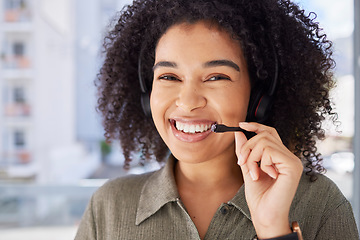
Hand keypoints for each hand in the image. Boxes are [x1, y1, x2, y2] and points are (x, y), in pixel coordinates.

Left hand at [234, 122, 302, 238]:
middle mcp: (289, 157)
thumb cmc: (259, 197)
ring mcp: (292, 161)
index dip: (256, 126)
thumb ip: (244, 151)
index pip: (270, 133)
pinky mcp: (292, 166)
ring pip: (264, 141)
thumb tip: (239, 132)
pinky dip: (261, 163)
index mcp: (280, 157)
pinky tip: (265, 175)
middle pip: (264, 135)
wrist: (265, 215)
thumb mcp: (247, 168)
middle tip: (242, 163)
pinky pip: (270, 151)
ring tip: (253, 174)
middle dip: (247, 147)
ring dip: (252, 157)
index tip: (241, 125)